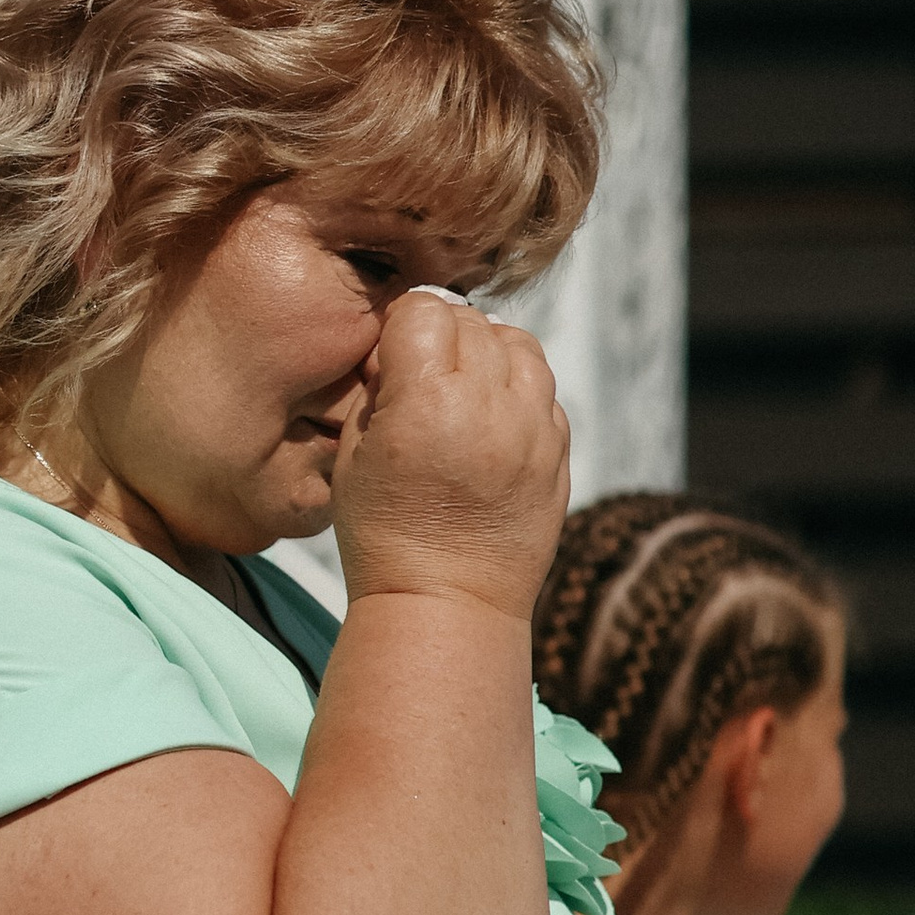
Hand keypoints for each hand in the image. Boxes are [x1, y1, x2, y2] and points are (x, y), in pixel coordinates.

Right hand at [329, 293, 569, 622]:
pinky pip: (545, 393)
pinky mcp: (559, 455)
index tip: (395, 350)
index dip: (404, 324)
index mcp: (426, 403)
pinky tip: (493, 422)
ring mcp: (532, 431)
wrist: (446, 604)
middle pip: (474, 323)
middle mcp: (488, 408)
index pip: (425, 310)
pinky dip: (520, 393)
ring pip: (521, 347)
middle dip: (445, 335)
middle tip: (425, 372)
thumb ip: (378, 388)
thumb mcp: (355, 455)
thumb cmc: (384, 535)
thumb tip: (398, 346)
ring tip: (466, 387)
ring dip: (491, 353)